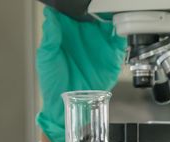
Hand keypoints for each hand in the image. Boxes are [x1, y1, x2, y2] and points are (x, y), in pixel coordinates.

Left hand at [36, 7, 125, 141]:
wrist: (71, 103)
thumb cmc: (53, 83)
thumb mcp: (47, 58)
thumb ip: (50, 36)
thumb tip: (50, 16)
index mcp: (67, 31)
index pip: (72, 11)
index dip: (77, 5)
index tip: (80, 1)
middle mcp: (84, 34)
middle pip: (94, 11)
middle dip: (98, 5)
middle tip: (98, 3)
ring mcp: (99, 42)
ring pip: (109, 20)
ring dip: (111, 14)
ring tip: (110, 10)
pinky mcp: (112, 53)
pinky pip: (120, 37)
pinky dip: (123, 29)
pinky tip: (118, 26)